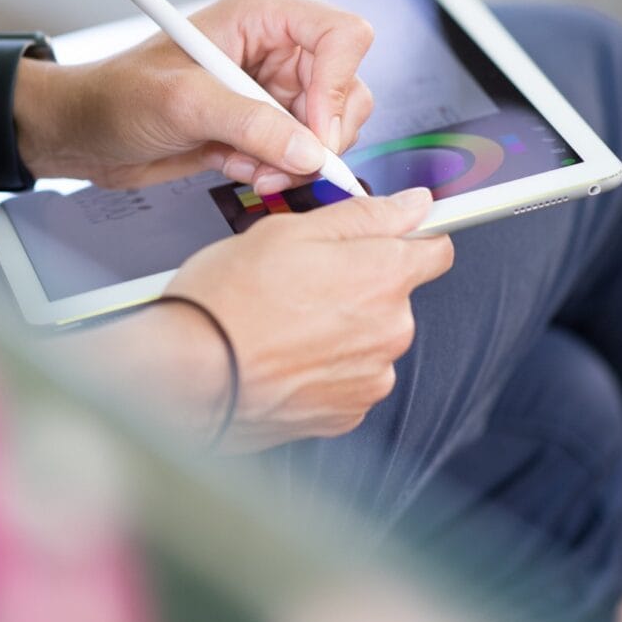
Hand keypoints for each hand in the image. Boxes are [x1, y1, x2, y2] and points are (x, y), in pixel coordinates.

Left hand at [15, 0, 374, 191]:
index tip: (316, 134)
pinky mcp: (264, 124)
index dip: (338, 85)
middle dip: (320, 134)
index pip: (342, 36)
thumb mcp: (182, 104)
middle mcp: (277, 47)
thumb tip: (309, 150)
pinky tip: (233, 166)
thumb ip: (250, 124)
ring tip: (250, 168)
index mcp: (263, 15)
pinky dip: (275, 169)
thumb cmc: (117, 96)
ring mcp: (272, 87)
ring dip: (296, 158)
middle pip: (346, 87)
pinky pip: (300, 153)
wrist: (86, 133)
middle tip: (282, 164)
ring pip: (329, 127)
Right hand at [164, 188, 452, 452]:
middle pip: (394, 299)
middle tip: (297, 283)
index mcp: (383, 276)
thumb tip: (412, 205)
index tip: (384, 241)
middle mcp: (390, 331)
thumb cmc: (226, 303)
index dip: (406, 239)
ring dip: (338, 333)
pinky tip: (281, 358)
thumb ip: (363, 216)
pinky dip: (321, 371)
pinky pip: (346, 383)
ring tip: (281, 326)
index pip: (435, 250)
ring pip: (367, 342)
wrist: (187, 377)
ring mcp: (369, 379)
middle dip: (356, 288)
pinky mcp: (344, 416)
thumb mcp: (289, 232)